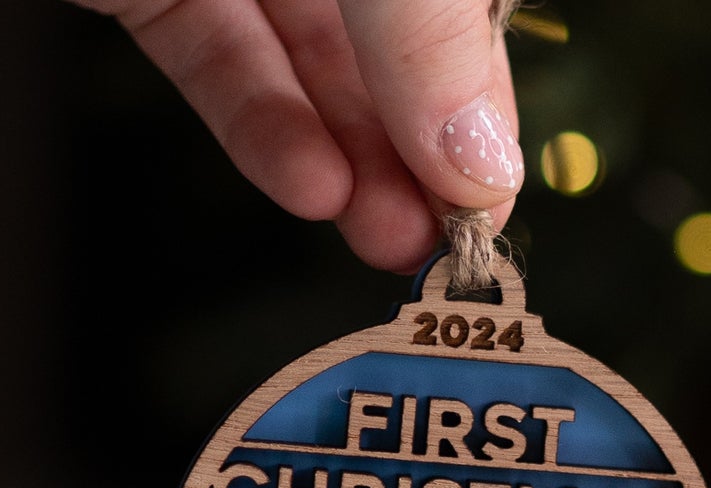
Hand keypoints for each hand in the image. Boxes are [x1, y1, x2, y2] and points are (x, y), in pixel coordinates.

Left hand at [70, 0, 524, 269]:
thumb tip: (482, 156)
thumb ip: (419, 26)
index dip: (480, 92)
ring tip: (386, 240)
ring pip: (310, 62)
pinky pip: (219, 61)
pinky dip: (262, 128)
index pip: (459, 3)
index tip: (491, 191)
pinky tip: (310, 187)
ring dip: (354, 160)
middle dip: (420, 148)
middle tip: (444, 242)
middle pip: (393, 42)